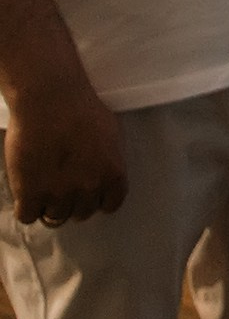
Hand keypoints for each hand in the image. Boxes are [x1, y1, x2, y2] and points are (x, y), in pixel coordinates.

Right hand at [3, 72, 127, 226]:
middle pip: (81, 213)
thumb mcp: (111, 134)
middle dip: (73, 202)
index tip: (88, 194)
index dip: (98, 200)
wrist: (50, 101)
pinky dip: (27, 208)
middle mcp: (89, 189)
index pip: (110, 204)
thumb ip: (108, 159)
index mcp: (113, 174)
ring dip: (49, 206)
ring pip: (55, 217)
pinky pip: (27, 216)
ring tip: (43, 191)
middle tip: (62, 188)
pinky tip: (26, 195)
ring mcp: (59, 194)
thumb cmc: (82, 109)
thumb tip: (101, 171)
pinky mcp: (30, 194)